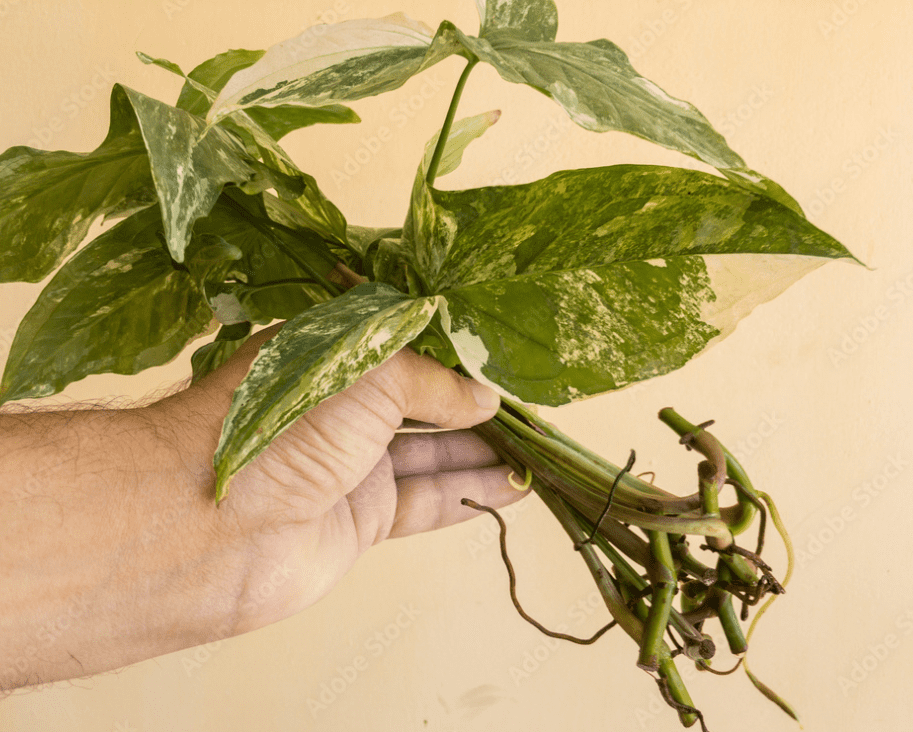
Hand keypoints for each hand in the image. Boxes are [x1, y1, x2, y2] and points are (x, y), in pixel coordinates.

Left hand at [175, 324, 525, 635]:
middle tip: (532, 403)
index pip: (407, 345)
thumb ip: (434, 382)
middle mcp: (340, 408)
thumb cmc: (279, 423)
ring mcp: (350, 466)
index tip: (503, 354)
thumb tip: (484, 398)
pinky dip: (470, 493)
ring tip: (537, 444)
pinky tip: (513, 486)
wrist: (210, 526)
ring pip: (433, 453)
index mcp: (332, 355)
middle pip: (424, 401)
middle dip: (476, 402)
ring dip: (483, 449)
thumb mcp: (370, 372)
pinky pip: (427, 501)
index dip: (456, 350)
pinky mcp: (361, 519)